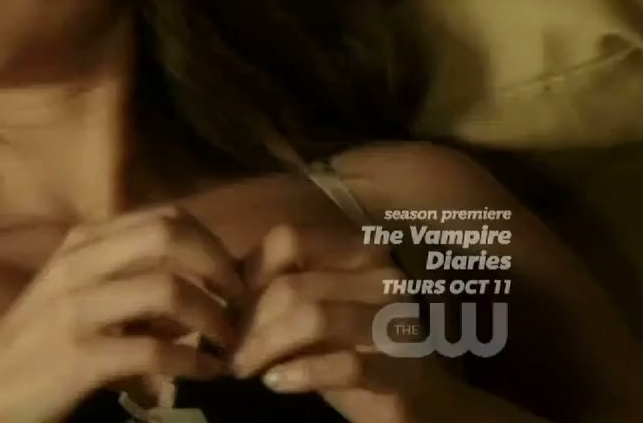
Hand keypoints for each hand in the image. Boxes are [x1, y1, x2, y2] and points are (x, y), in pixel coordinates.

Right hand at [0, 206, 245, 422]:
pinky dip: (193, 362)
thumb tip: (201, 286)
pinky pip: (155, 349)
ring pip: (168, 289)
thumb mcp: (76, 300)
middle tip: (239, 303)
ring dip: (213, 319)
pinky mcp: (76, 357)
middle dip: (217, 266)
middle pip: (168, 234)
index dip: (210, 242)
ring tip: (228, 344)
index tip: (232, 277)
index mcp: (81, 243)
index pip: (164, 216)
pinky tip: (206, 373)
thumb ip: (130, 284)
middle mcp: (77, 264)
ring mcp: (74, 309)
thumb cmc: (33, 351)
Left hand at [230, 223, 464, 422]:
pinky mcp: (405, 367)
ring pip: (311, 318)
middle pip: (291, 285)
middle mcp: (383, 274)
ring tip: (244, 369)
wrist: (422, 402)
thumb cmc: (353, 350)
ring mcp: (399, 318)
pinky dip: (299, 374)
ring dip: (265, 348)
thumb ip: (277, 286)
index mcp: (360, 249)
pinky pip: (344, 364)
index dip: (248, 274)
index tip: (229, 310)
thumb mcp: (313, 309)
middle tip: (229, 352)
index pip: (288, 239)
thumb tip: (220, 282)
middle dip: (248, 323)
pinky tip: (276, 383)